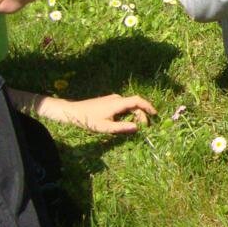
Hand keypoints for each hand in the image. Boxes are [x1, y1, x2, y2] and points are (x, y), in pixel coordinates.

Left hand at [37, 93, 157, 133]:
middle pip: (135, 105)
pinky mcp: (109, 101)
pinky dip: (128, 113)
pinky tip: (125, 122)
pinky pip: (123, 106)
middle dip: (142, 115)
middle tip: (144, 127)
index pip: (138, 101)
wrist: (72, 111)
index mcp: (118, 103)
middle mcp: (117, 98)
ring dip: (135, 115)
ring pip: (129, 106)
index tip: (155, 114)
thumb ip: (121, 128)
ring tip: (135, 126)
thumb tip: (137, 128)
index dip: (148, 106)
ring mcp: (113, 99)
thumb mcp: (105, 127)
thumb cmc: (87, 120)